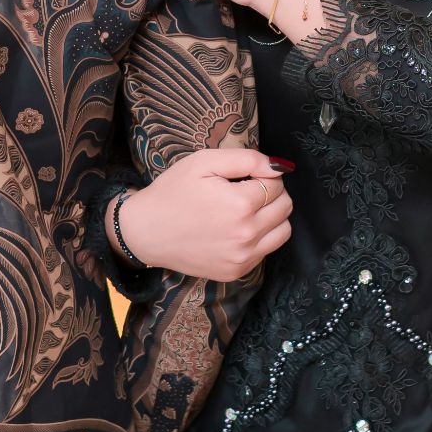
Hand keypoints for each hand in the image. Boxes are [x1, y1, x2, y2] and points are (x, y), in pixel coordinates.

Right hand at [115, 147, 293, 280]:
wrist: (146, 231)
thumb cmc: (173, 192)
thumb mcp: (204, 162)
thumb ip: (247, 159)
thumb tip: (280, 167)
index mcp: (240, 205)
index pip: (276, 184)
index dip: (262, 175)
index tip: (243, 177)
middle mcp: (246, 235)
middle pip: (284, 207)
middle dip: (271, 194)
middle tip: (245, 190)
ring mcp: (242, 258)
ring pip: (283, 231)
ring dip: (272, 216)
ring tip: (245, 209)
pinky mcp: (237, 271)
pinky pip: (266, 250)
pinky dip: (259, 237)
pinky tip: (235, 229)